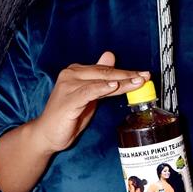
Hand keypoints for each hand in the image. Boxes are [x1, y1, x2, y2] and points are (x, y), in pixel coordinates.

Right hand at [31, 51, 150, 154]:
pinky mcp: (68, 100)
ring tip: (137, 82)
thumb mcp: (89, 95)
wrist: (47, 134)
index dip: (125, 72)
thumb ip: (100, 78)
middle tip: (145, 76)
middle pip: (104, 73)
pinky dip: (102, 88)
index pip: (105, 70)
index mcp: (76, 72)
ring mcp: (68, 86)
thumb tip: (110, 57)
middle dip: (127, 75)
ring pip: (100, 81)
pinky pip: (88, 92)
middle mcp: (71, 75)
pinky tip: (114, 87)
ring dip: (121, 81)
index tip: (143, 74)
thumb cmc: (68, 116)